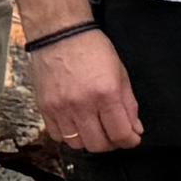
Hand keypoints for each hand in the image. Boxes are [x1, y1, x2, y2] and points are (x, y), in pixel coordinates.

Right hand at [27, 27, 143, 156]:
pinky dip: (69, 136)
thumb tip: (135, 129)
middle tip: (115, 134)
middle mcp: (82, 104)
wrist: (60, 34)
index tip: (132, 138)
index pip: (120, 133)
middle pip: (98, 145)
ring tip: (96, 129)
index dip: (130, 141)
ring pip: (77, 144)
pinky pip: (57, 135)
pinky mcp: (45, 108)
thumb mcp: (121, 74)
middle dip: (111, 143)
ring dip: (90, 141)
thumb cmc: (92, 49)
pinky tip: (77, 124)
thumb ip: (129, 105)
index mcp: (105, 94)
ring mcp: (60, 108)